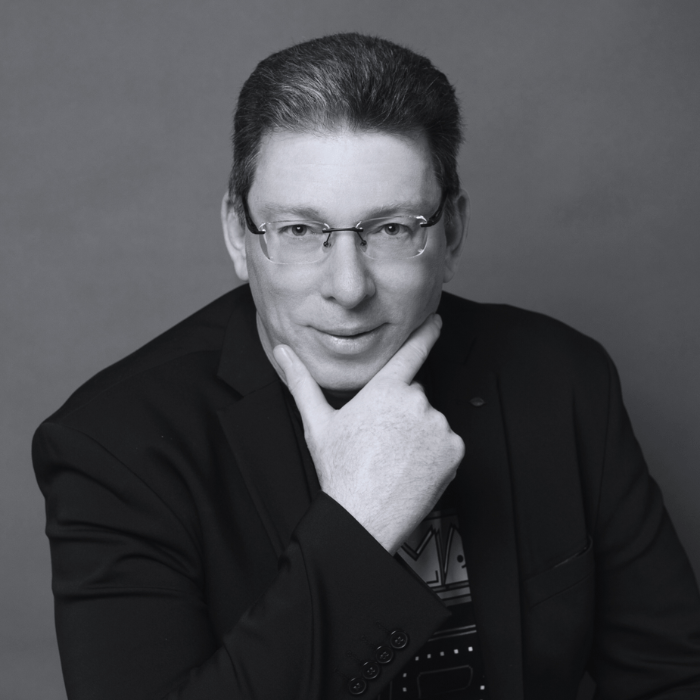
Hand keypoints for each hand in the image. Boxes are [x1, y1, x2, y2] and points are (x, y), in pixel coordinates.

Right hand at [273, 314, 464, 553]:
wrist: (364, 517)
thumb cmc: (340, 470)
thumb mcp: (318, 422)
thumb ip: (302, 382)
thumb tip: (283, 354)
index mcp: (385, 391)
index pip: (411, 352)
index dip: (426, 333)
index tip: (437, 319)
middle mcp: (416, 402)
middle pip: (413, 396)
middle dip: (401, 412)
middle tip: (381, 440)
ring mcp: (438, 426)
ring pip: (430, 420)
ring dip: (418, 433)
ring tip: (395, 457)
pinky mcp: (453, 450)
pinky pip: (446, 443)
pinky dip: (434, 452)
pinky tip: (412, 467)